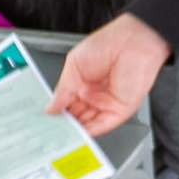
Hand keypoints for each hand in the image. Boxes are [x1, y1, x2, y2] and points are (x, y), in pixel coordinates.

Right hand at [47, 13, 169, 133]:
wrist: (133, 40)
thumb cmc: (109, 42)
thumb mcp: (75, 64)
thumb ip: (63, 88)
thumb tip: (50, 107)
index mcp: (82, 82)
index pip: (66, 104)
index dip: (56, 113)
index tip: (44, 122)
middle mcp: (94, 94)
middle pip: (76, 117)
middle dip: (64, 125)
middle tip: (49, 133)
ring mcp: (107, 103)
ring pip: (88, 124)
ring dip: (75, 132)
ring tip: (58, 138)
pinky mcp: (120, 110)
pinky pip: (103, 125)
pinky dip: (90, 132)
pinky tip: (77, 136)